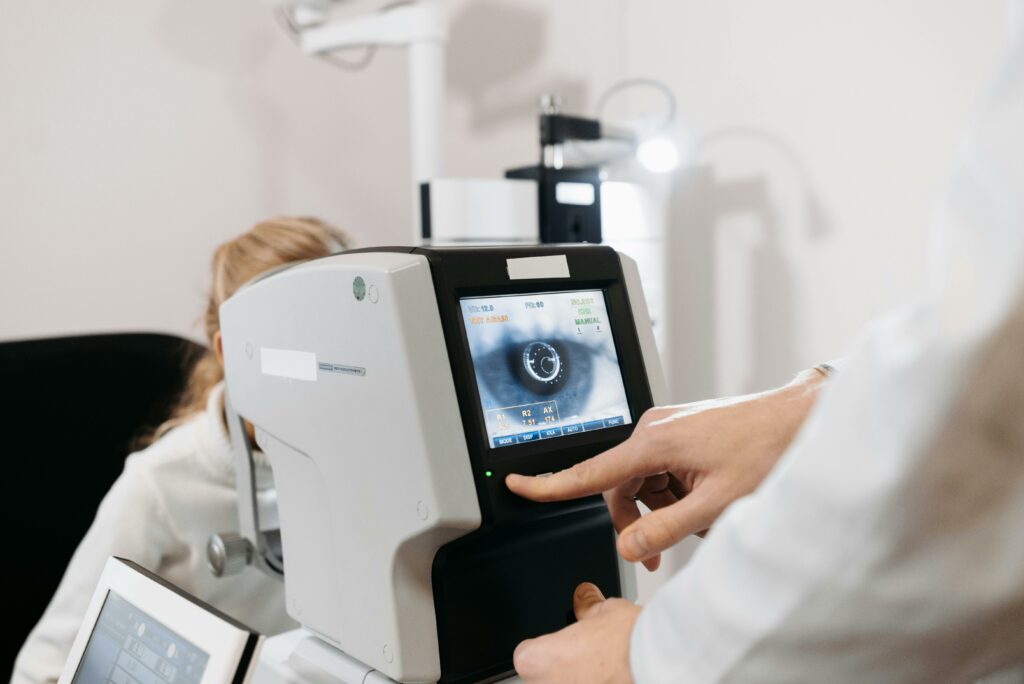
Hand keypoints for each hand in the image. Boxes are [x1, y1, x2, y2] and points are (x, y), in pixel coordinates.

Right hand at [507, 370, 825, 569]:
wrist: (798, 419)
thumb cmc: (766, 450)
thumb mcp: (716, 503)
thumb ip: (667, 530)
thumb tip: (628, 547)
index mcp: (653, 441)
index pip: (588, 473)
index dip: (548, 485)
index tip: (515, 485)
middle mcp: (653, 429)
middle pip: (620, 488)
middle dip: (638, 521)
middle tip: (662, 551)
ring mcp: (667, 429)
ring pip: (643, 484)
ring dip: (664, 509)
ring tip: (704, 518)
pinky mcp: (680, 433)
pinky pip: (661, 472)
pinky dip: (676, 494)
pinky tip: (706, 501)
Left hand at [514, 583, 639, 683]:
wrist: (655, 664)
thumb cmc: (627, 642)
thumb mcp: (604, 611)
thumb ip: (586, 606)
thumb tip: (585, 597)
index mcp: (536, 660)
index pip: (525, 655)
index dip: (547, 649)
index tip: (564, 646)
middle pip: (543, 678)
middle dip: (563, 670)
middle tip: (589, 659)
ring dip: (579, 682)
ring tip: (605, 672)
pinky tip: (615, 680)